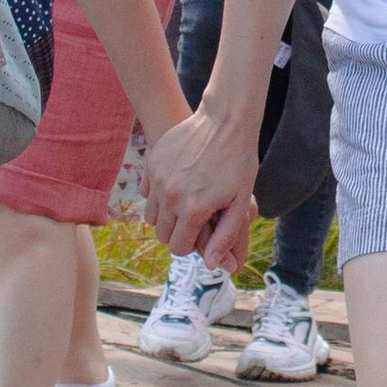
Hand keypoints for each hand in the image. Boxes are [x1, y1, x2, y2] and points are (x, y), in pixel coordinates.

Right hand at [145, 99, 259, 269]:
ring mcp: (158, 178)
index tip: (202, 232)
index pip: (179, 248)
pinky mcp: (151, 162)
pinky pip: (146, 192)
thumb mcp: (241, 203)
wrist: (225, 121)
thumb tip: (211, 265)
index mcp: (192, 210)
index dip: (192, 245)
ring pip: (150, 216)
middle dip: (178, 232)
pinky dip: (157, 194)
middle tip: (195, 218)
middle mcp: (170, 196)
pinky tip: (177, 183)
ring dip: (165, 215)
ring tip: (185, 202)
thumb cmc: (239, 163)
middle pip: (162, 235)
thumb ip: (225, 236)